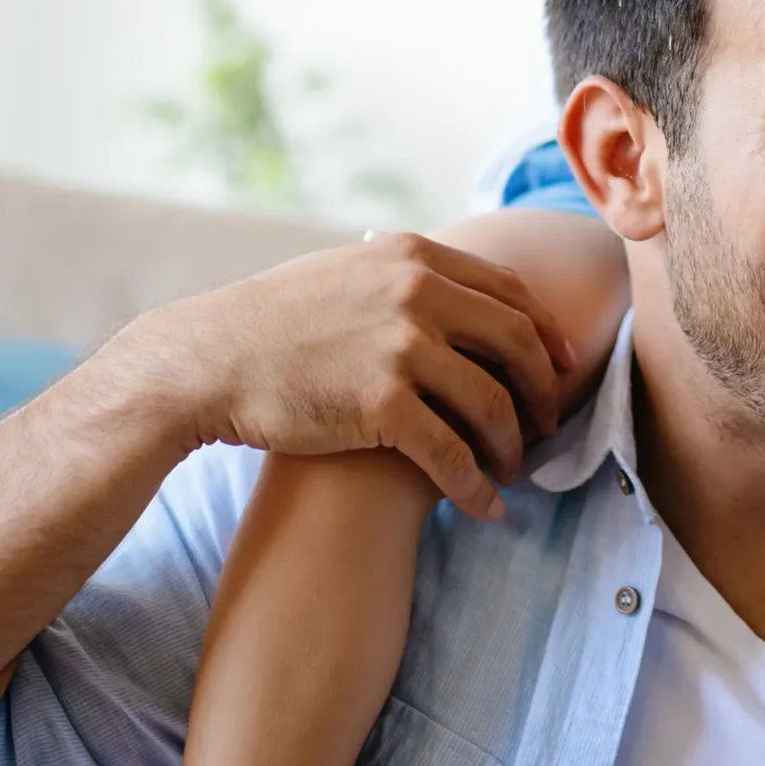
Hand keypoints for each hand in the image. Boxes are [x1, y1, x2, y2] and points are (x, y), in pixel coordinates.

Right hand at [107, 232, 578, 519]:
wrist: (203, 362)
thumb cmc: (269, 323)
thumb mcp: (345, 272)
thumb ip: (402, 274)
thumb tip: (447, 281)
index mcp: (414, 256)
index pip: (510, 291)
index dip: (545, 334)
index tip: (561, 366)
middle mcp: (417, 292)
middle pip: (518, 343)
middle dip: (543, 391)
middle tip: (547, 426)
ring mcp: (402, 346)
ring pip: (492, 403)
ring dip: (512, 445)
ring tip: (511, 470)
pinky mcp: (381, 403)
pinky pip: (452, 454)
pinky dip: (476, 486)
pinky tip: (485, 509)